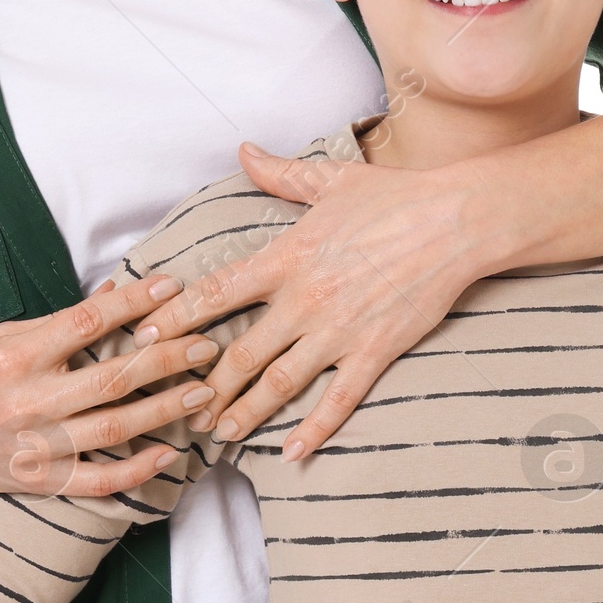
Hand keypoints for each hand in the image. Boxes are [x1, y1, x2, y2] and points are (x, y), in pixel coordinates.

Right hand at [0, 272, 220, 500]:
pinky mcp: (34, 481)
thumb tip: (109, 298)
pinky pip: (94, 480)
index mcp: (14, 357)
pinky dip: (134, 471)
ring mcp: (32, 446)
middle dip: (166, 359)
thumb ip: (51, 325)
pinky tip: (167, 455)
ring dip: (164, 410)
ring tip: (203, 391)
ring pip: (112, 428)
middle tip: (205, 345)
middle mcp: (26, 401)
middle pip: (111, 378)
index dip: (132, 302)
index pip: (85, 322)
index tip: (170, 286)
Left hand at [135, 142, 489, 459]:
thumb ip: (281, 173)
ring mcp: (339, 330)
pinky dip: (314, 429)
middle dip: (204, 384)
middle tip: (178, 406)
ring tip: (220, 432)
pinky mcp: (375, 352)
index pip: (216, 292)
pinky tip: (292, 451)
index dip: (175, 319)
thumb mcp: (331, 178)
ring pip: (279, 382)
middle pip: (240, 351)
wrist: (458, 221)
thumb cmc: (395, 197)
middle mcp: (305, 298)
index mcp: (287, 257)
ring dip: (245, 412)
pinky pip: (338, 400)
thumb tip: (243, 151)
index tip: (144, 339)